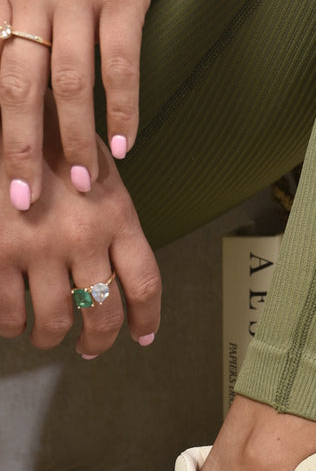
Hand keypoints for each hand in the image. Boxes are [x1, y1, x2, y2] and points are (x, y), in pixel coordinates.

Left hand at [0, 0, 187, 206]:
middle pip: (16, 86)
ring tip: (83, 184)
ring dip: (75, 141)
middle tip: (24, 197)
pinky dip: (121, 109)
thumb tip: (16, 61)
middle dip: (19, 148)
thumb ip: (22, 7)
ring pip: (69, 84)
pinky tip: (124, 143)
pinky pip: (119, 64)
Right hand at [0, 96, 160, 354]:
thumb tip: (124, 271)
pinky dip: (12, 325)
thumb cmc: (53, 142)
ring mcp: (38, 247)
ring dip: (52, 337)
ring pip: (55, 322)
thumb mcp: (98, 170)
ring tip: (48, 334)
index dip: (146, 318)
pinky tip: (14, 320)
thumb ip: (113, 220)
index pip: (144, 283)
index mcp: (117, 215)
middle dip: (99, 341)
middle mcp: (83, 236)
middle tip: (91, 348)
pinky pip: (8, 312)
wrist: (12, 123)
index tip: (143, 335)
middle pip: (103, 314)